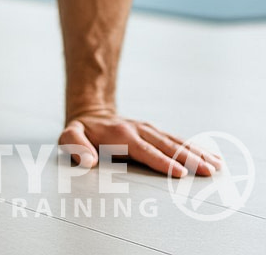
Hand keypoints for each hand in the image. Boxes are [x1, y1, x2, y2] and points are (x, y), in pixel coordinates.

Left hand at [59, 111, 223, 177]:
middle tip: (208, 171)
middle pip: (166, 145)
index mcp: (120, 134)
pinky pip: (177, 140)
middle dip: (188, 158)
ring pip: (175, 142)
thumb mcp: (69, 135)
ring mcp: (148, 129)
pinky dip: (195, 148)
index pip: (144, 150)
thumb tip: (88, 160)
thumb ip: (75, 145)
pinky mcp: (155, 132)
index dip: (161, 161)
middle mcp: (138, 129)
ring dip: (196, 153)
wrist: (91, 111)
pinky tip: (211, 157)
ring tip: (216, 165)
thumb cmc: (82, 130)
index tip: (179, 173)